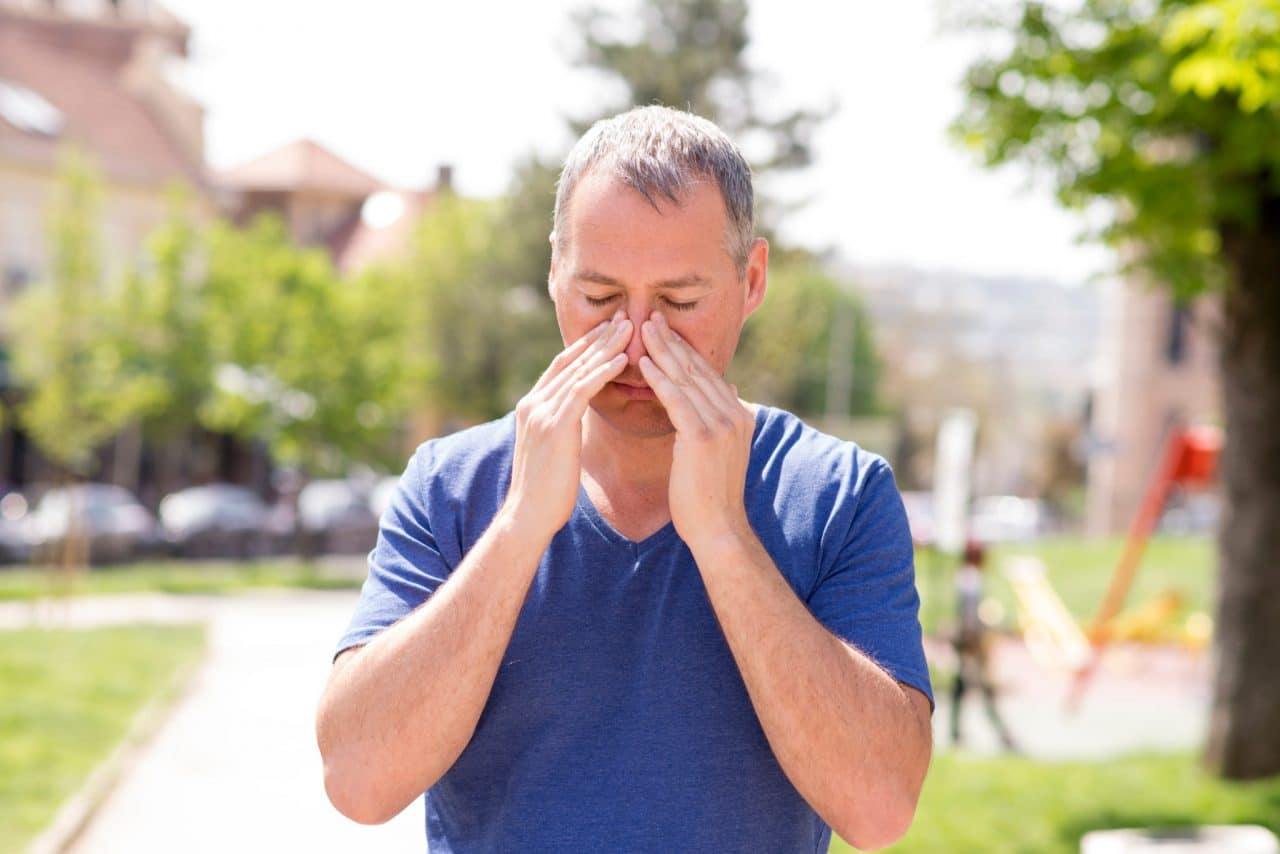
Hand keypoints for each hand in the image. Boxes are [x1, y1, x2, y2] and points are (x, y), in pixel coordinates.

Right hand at [502, 311, 630, 541]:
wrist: (528, 516)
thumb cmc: (547, 491)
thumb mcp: (554, 450)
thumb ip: (562, 427)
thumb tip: (577, 418)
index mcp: (532, 407)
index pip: (562, 366)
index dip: (587, 346)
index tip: (610, 329)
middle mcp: (533, 403)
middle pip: (571, 360)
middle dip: (598, 338)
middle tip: (624, 316)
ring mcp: (541, 412)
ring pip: (578, 370)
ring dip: (606, 347)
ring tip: (630, 328)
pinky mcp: (554, 425)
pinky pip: (582, 391)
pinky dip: (602, 372)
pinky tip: (622, 359)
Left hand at [637, 312, 755, 553]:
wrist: (718, 529)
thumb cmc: (710, 496)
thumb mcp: (719, 451)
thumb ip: (719, 421)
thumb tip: (725, 393)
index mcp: (739, 415)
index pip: (708, 375)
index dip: (685, 351)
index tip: (665, 331)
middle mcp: (734, 414)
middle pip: (698, 369)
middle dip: (673, 342)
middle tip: (651, 317)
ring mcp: (722, 424)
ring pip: (687, 379)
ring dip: (663, 351)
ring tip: (644, 329)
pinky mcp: (703, 437)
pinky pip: (677, 400)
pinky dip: (661, 379)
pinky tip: (644, 363)